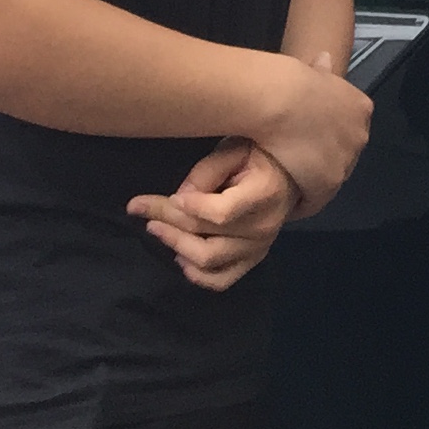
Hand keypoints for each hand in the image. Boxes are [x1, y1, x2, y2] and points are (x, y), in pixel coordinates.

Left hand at [129, 138, 297, 290]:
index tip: (170, 197)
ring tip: (156, 228)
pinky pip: (221, 280)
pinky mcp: (252, 259)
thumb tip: (179, 198)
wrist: (289, 175)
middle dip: (167, 220)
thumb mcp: (234, 148)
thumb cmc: (259, 155)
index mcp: (265, 194)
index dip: (192, 208)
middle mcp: (264, 226)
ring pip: (208, 260)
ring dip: (175, 245)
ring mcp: (259, 247)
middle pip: (206, 234)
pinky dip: (196, 276)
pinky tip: (179, 257)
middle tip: (139, 207)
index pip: (222, 212)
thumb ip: (207, 170)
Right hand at [253, 50, 372, 214]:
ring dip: (311, 184)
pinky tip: (286, 203)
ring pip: (329, 178)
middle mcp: (360, 134)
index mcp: (360, 108)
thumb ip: (322, 72)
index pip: (346, 132)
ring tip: (287, 186)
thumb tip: (325, 57)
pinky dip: (301, 203)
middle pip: (341, 156)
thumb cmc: (291, 82)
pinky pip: (316, 200)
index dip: (324, 140)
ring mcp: (347, 159)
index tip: (305, 144)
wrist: (281, 99)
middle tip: (294, 167)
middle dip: (321, 162)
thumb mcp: (314, 72)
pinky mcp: (329, 181)